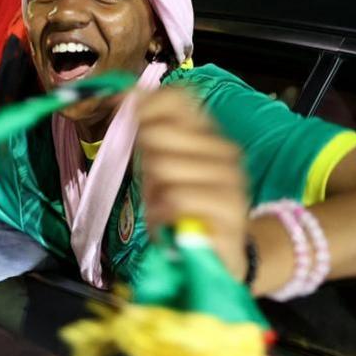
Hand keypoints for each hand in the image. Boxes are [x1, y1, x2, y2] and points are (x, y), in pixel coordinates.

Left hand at [136, 87, 248, 278]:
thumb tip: (124, 100)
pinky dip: (164, 214)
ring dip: (154, 195)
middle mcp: (223, 149)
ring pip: (164, 166)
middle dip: (146, 163)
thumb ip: (148, 139)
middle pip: (159, 133)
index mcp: (207, 135)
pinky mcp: (230, 206)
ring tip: (165, 210)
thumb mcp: (160, 171)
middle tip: (156, 188)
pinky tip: (171, 224)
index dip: (144, 103)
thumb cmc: (187, 209)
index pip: (177, 98)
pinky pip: (178, 198)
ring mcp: (230, 177)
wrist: (222, 256)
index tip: (124, 116)